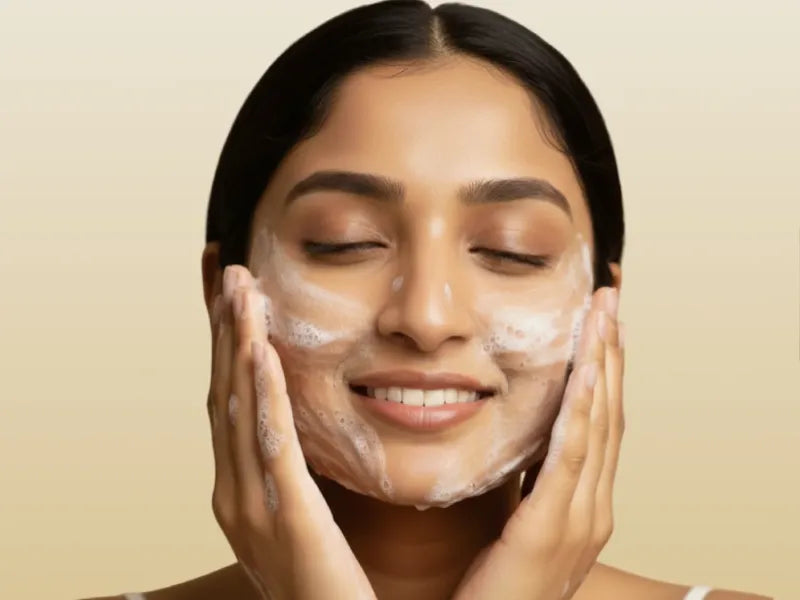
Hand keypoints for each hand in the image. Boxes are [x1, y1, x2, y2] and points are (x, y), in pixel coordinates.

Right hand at [207, 265, 376, 599]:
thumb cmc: (327, 581)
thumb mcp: (304, 515)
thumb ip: (296, 469)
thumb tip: (302, 424)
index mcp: (241, 485)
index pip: (228, 395)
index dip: (226, 338)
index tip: (227, 287)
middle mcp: (234, 489)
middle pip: (223, 389)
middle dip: (223, 325)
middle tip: (224, 265)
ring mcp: (252, 506)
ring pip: (238, 406)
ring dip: (238, 341)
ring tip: (239, 286)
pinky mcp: (287, 519)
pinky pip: (272, 445)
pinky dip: (262, 395)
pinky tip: (261, 351)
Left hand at [452, 287, 624, 599]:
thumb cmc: (498, 585)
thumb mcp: (522, 523)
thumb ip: (532, 484)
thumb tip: (525, 442)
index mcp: (585, 504)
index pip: (601, 423)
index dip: (606, 370)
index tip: (603, 323)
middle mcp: (593, 508)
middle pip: (608, 414)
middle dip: (610, 352)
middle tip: (609, 298)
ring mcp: (579, 520)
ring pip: (596, 425)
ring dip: (601, 365)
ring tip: (602, 314)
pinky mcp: (549, 529)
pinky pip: (569, 457)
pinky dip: (582, 409)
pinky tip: (587, 371)